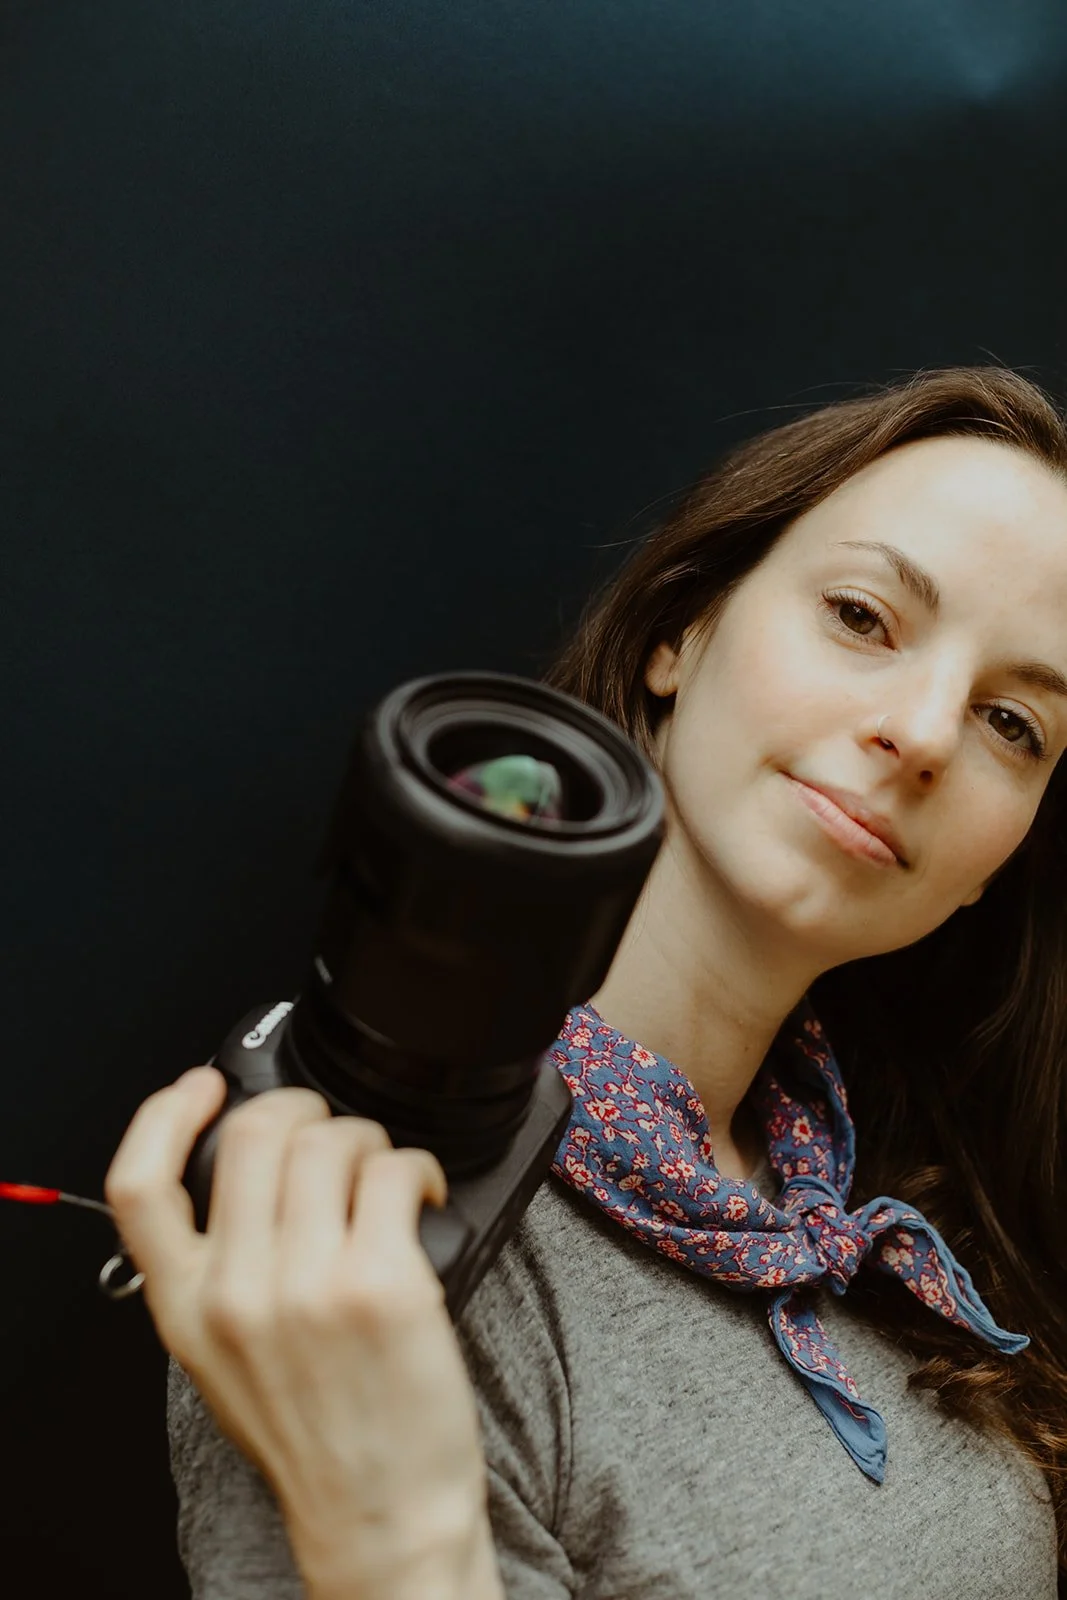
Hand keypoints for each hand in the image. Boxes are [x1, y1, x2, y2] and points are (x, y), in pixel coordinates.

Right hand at [104, 1065, 499, 1599]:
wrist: (381, 1517)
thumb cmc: (316, 1438)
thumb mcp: (223, 1359)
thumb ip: (217, 1270)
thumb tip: (248, 1176)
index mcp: (185, 1307)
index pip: (138, 1184)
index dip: (165, 1114)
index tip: (202, 1087)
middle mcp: (238, 1291)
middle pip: (253, 1134)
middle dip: (303, 1110)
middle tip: (332, 1133)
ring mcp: (309, 1285)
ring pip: (331, 1141)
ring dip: (367, 1140)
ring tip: (384, 1176)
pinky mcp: (383, 1285)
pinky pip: (394, 1172)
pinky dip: (416, 1167)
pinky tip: (423, 1195)